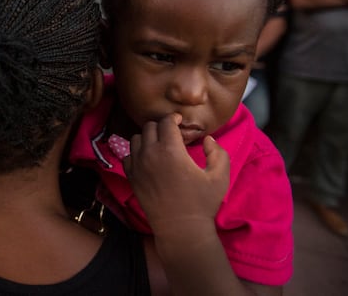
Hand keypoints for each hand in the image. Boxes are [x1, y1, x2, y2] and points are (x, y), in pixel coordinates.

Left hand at [122, 114, 229, 234]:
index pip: (166, 121)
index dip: (173, 118)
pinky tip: (148, 160)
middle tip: (171, 134)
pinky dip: (136, 153)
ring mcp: (137, 166)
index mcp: (170, 150)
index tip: (179, 121)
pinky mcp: (131, 177)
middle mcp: (150, 154)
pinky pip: (128, 156)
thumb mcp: (219, 176)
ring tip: (159, 145)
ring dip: (147, 138)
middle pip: (149, 127)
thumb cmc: (201, 203)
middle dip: (161, 127)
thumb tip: (207, 139)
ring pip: (135, 139)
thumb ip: (218, 152)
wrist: (180, 229)